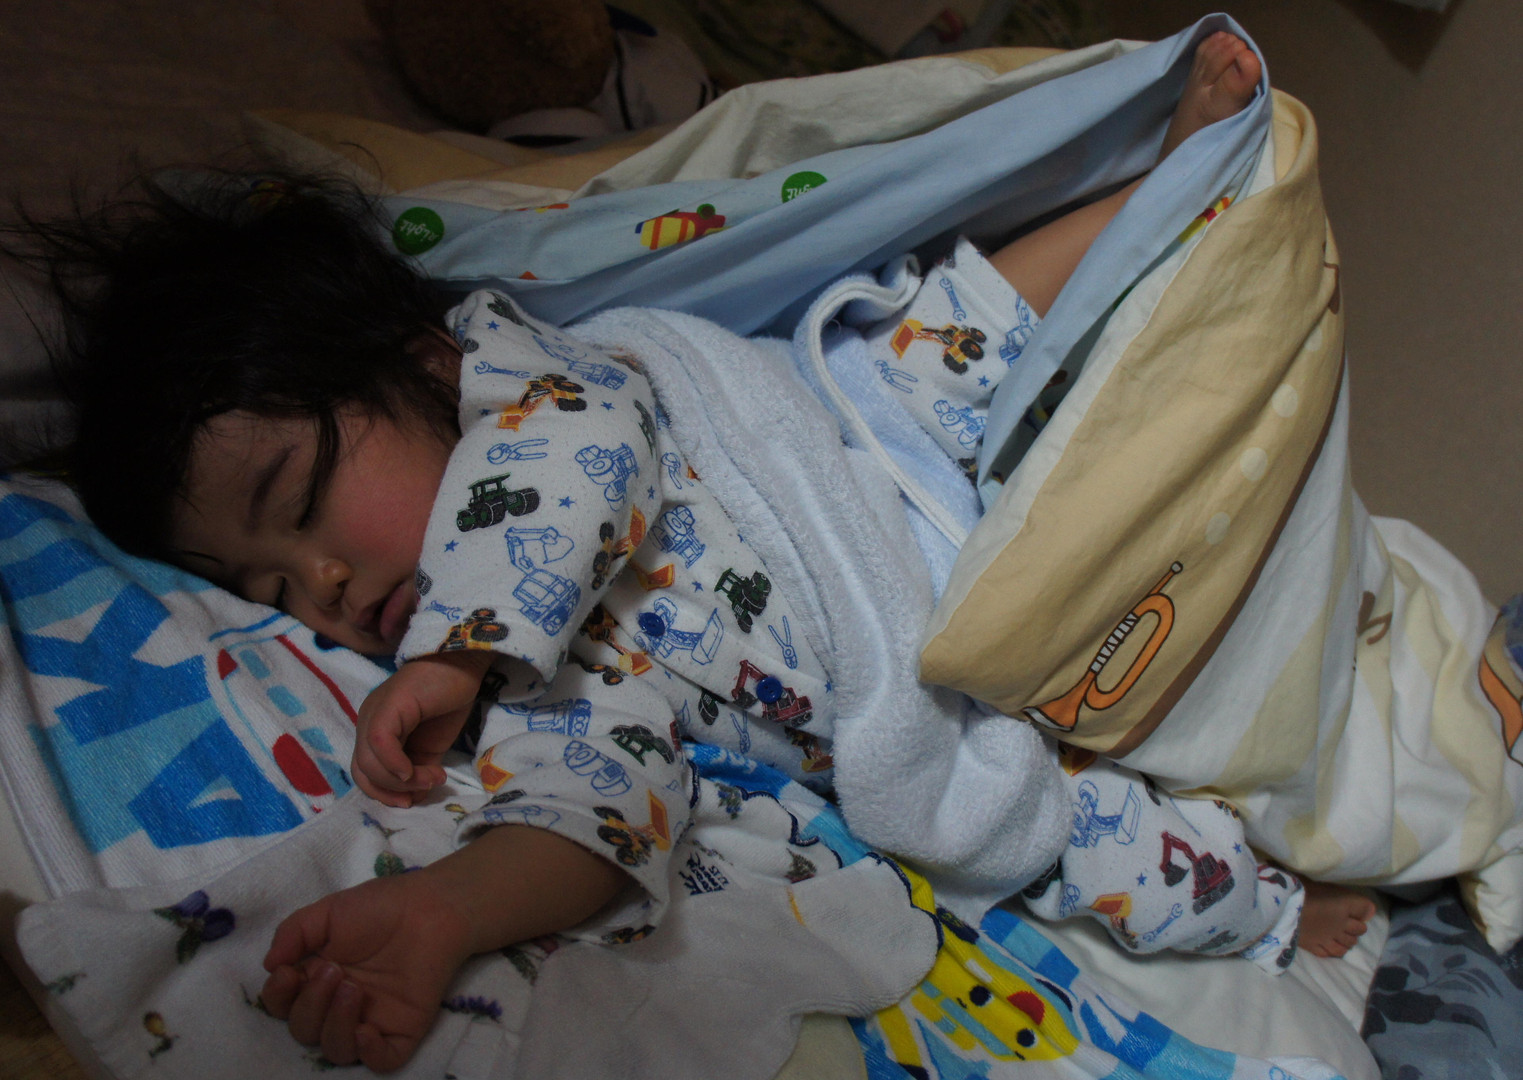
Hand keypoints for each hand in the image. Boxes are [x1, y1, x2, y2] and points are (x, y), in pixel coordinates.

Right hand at [261, 869, 473, 1071]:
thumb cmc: (380, 907)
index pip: (283, 1005)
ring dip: (335, 1025)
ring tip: (353, 989)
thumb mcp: (328, 911)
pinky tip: (367, 1030)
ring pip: (336, 1050)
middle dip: (311, 1005)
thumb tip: (269, 965)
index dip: (278, 997)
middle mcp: (338, 1005)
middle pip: (305, 1030)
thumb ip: (293, 932)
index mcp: (316, 979)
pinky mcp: (402, 1030)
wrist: (431, 907)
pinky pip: (381, 1062)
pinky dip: (369, 1054)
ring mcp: (370, 1020)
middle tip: (334, 971)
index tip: (288, 972)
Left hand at [353, 651, 493, 806]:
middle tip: (421, 792)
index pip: (364, 773)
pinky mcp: (387, 707)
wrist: (463, 664)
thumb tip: (414, 799)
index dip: (384, 793)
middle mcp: (367, 722)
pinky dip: (396, 765)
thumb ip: (419, 771)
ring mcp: (373, 713)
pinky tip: (419, 770)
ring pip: (369, 763)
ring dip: (403, 781)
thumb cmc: (448, 700)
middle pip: (363, 772)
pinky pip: (380, 743)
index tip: (412, 801)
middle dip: (392, 792)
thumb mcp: (432, 746)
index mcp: (375, 731)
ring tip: (433, 777)